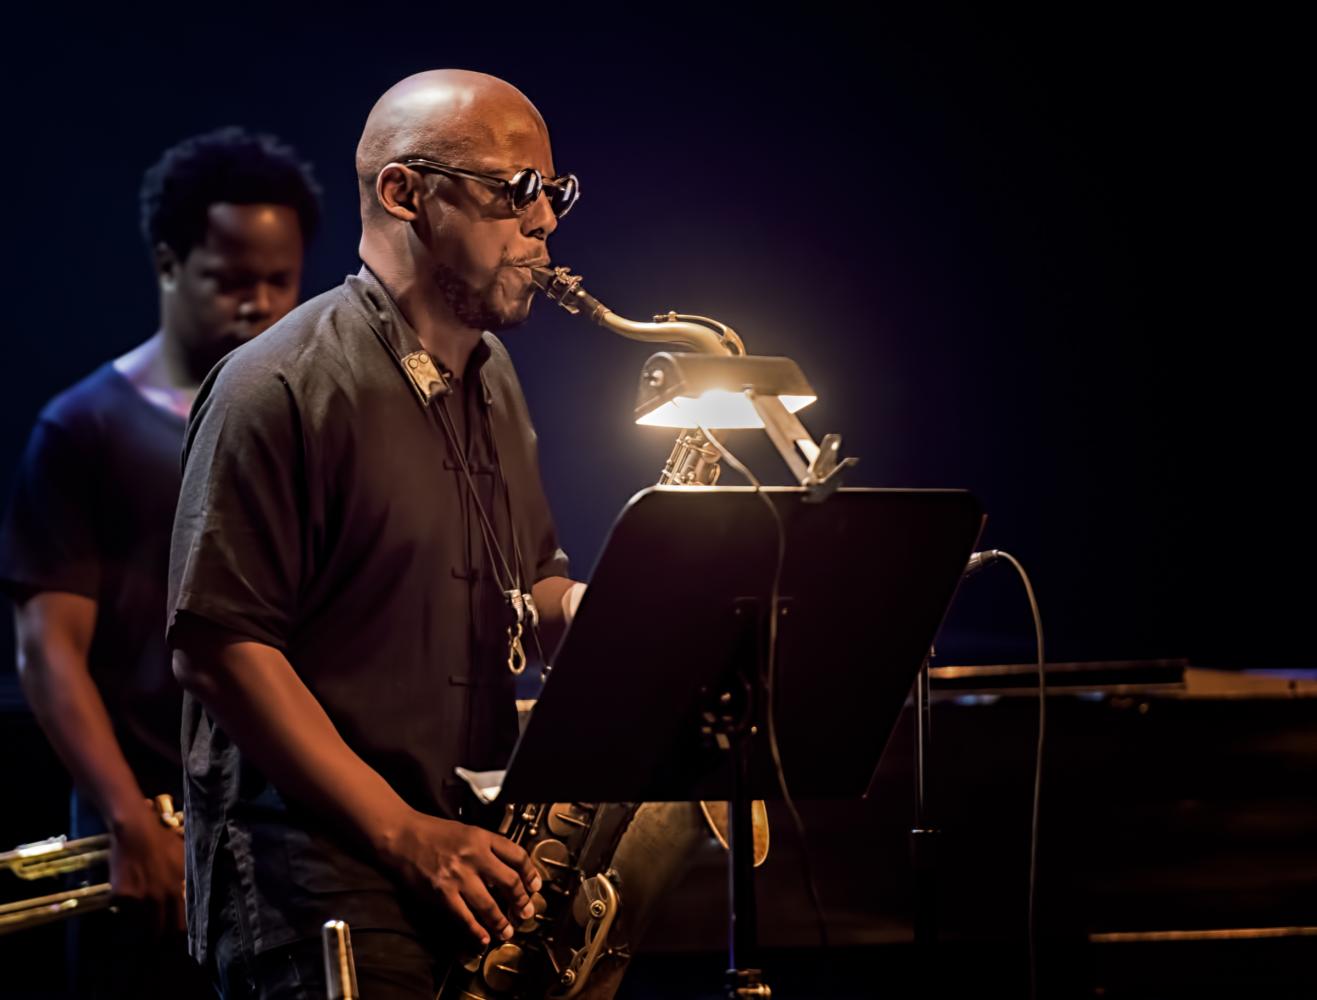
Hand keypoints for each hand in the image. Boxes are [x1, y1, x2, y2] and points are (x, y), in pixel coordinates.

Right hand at [108, 800, 185, 935]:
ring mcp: (137, 898)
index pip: (178, 925)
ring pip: (137, 923)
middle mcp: (158, 898)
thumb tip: (190, 898)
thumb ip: (185, 881)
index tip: (173, 942)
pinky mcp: (119, 896)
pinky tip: (124, 895)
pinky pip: (120, 909)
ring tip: (138, 921)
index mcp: (176, 891)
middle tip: (154, 943)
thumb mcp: (183, 861)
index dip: (176, 936)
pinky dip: (121, 906)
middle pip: (157, 930)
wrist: (136, 831)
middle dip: (155, 938)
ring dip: (137, 923)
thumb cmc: (163, 842)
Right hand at [381, 811, 541, 945]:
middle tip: (526, 912)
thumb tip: (508, 870)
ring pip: (489, 904)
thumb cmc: (433, 832)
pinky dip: (476, 930)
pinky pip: (464, 917)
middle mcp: (474, 855)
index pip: (517, 855)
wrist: (402, 835)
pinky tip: (483, 938)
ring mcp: (457, 876)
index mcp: (482, 837)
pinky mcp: (441, 893)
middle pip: (509, 882)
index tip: (535, 886)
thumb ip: (488, 847)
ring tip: (508, 931)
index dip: (531, 873)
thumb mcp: (467, 831)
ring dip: (501, 921)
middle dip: (521, 901)